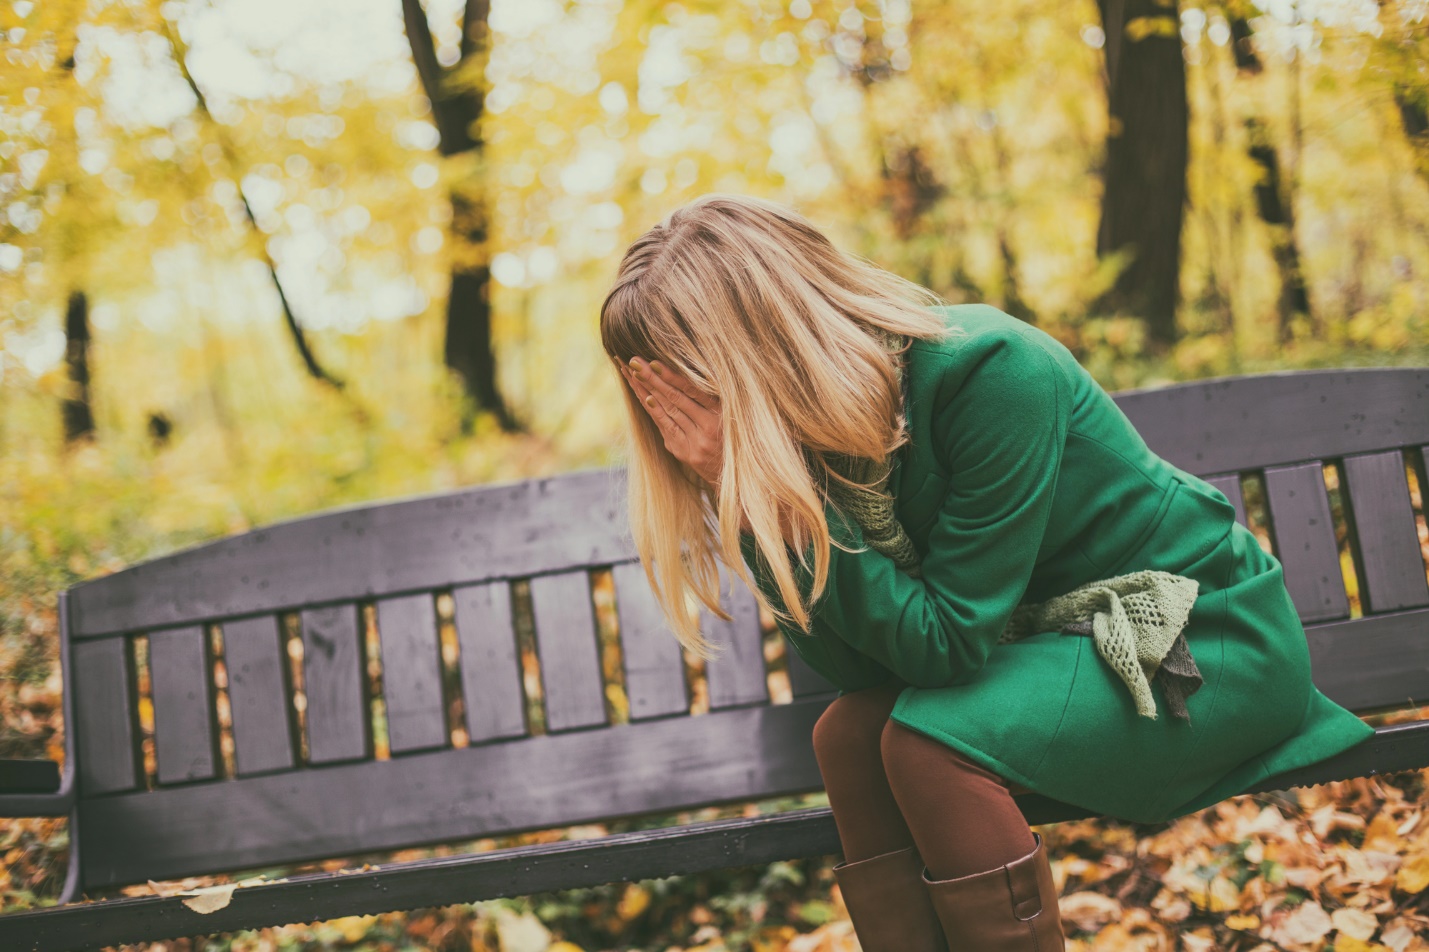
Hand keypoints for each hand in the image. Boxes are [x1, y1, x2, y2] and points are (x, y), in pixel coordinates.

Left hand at [617, 356, 723, 487]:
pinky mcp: (684, 452)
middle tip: (635, 362)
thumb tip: (691, 372)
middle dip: (653, 379)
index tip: (654, 362)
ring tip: (633, 374)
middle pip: (675, 399)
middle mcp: (708, 430)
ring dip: (647, 391)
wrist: (735, 474)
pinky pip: (666, 428)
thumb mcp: (734, 415)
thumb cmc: (736, 437)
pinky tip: (644, 397)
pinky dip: (655, 412)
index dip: (672, 376)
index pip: (692, 391)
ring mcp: (694, 443)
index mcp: (721, 415)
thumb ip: (715, 396)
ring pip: (667, 412)